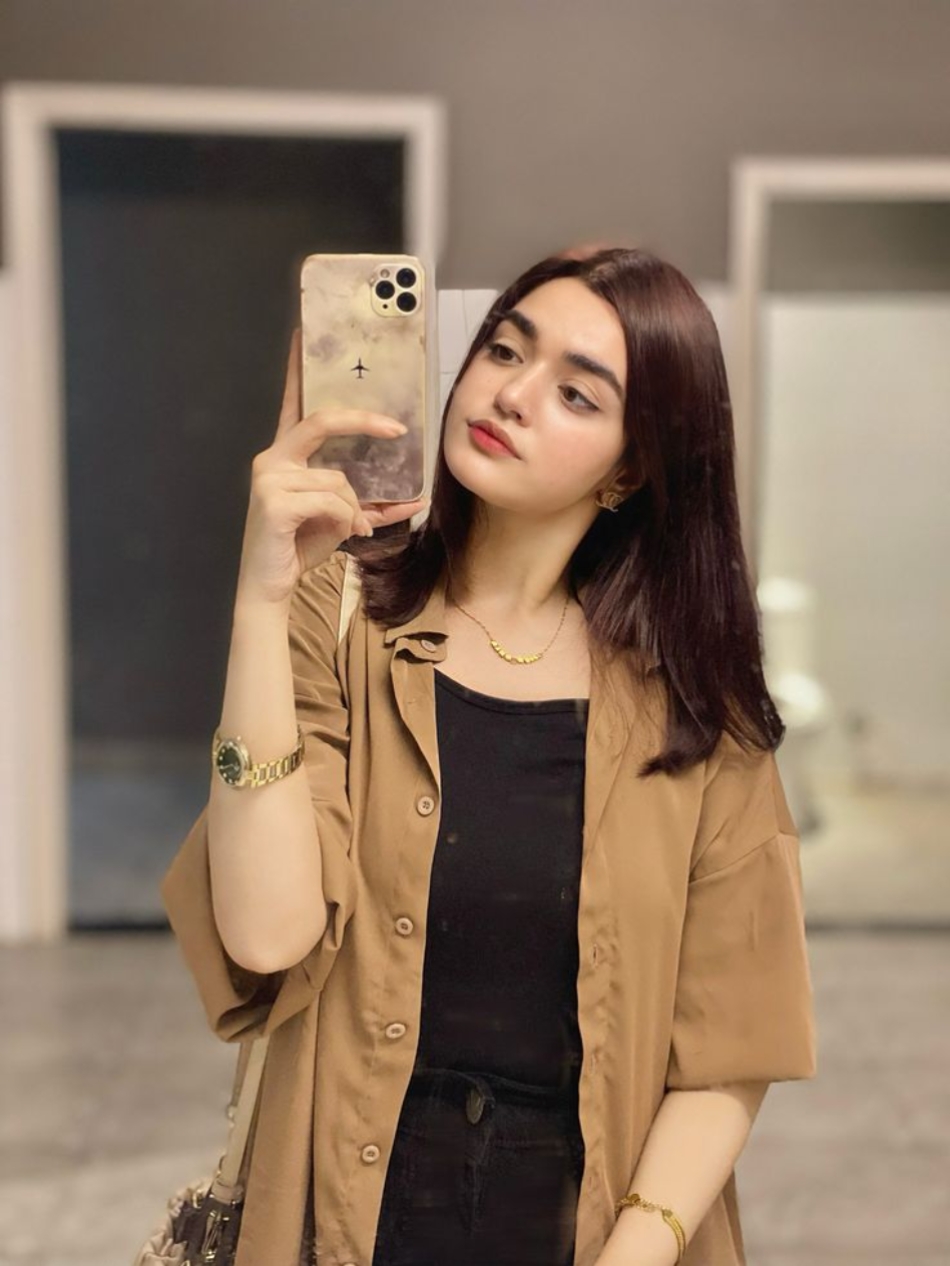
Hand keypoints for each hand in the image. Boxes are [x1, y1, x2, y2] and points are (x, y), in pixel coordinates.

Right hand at [235, 326, 428, 606]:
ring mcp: (269, 477)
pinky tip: (344, 534)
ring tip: (354, 529)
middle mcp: (272, 457)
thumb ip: (369, 502)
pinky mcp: (272, 502)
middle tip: (398, 428)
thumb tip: (414, 498)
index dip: (299, 368)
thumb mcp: (341, 519)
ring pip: (337, 477)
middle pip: (322, 421)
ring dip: (354, 507)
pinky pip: (330, 499)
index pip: (293, 402)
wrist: (270, 586)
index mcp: (285, 454)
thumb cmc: (300, 546)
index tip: (303, 332)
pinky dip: (346, 519)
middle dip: (364, 421)